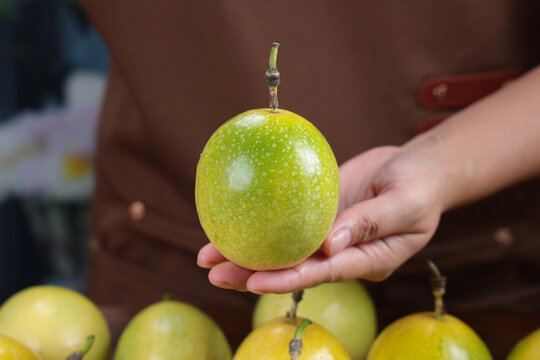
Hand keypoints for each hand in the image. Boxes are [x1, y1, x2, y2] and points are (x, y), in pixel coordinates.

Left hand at [197, 146, 447, 292]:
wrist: (418, 168)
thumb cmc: (422, 186)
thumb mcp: (407, 203)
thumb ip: (370, 222)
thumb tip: (328, 244)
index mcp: (366, 261)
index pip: (322, 274)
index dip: (288, 279)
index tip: (254, 281)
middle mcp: (340, 253)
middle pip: (293, 268)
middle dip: (252, 274)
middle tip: (213, 274)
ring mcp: (327, 234)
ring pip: (282, 248)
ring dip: (245, 252)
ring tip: (206, 256)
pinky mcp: (318, 212)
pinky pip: (284, 221)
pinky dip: (259, 223)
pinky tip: (230, 221)